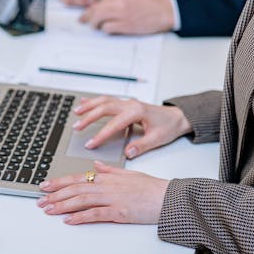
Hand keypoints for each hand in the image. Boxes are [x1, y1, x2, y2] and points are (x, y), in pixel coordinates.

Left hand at [37, 160, 169, 224]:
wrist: (168, 198)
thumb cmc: (151, 187)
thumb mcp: (129, 173)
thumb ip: (110, 170)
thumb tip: (96, 165)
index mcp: (108, 177)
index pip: (78, 178)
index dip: (59, 182)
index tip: (45, 185)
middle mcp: (107, 186)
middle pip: (76, 189)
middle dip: (55, 194)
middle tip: (40, 200)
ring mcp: (112, 199)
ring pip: (81, 200)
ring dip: (62, 205)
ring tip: (48, 210)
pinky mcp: (119, 212)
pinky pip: (95, 214)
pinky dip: (80, 217)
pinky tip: (69, 220)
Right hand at [73, 95, 191, 158]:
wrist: (177, 117)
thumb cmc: (168, 126)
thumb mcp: (157, 139)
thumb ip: (141, 146)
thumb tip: (127, 152)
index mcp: (137, 112)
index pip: (114, 124)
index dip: (101, 135)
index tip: (91, 144)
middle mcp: (130, 104)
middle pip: (105, 108)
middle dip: (89, 118)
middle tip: (77, 128)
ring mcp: (128, 102)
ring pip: (104, 101)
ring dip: (89, 106)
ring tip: (76, 113)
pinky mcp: (126, 104)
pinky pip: (107, 100)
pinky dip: (95, 101)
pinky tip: (85, 102)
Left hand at [80, 0, 174, 34]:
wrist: (164, 12)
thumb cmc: (149, 7)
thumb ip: (116, 1)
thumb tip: (101, 9)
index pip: (98, 2)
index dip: (89, 9)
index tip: (85, 14)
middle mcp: (119, 2)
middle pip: (95, 10)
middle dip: (87, 17)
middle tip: (83, 21)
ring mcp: (122, 14)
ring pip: (98, 19)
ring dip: (95, 25)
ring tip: (96, 27)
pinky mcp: (126, 25)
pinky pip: (108, 28)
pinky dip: (105, 30)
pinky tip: (108, 30)